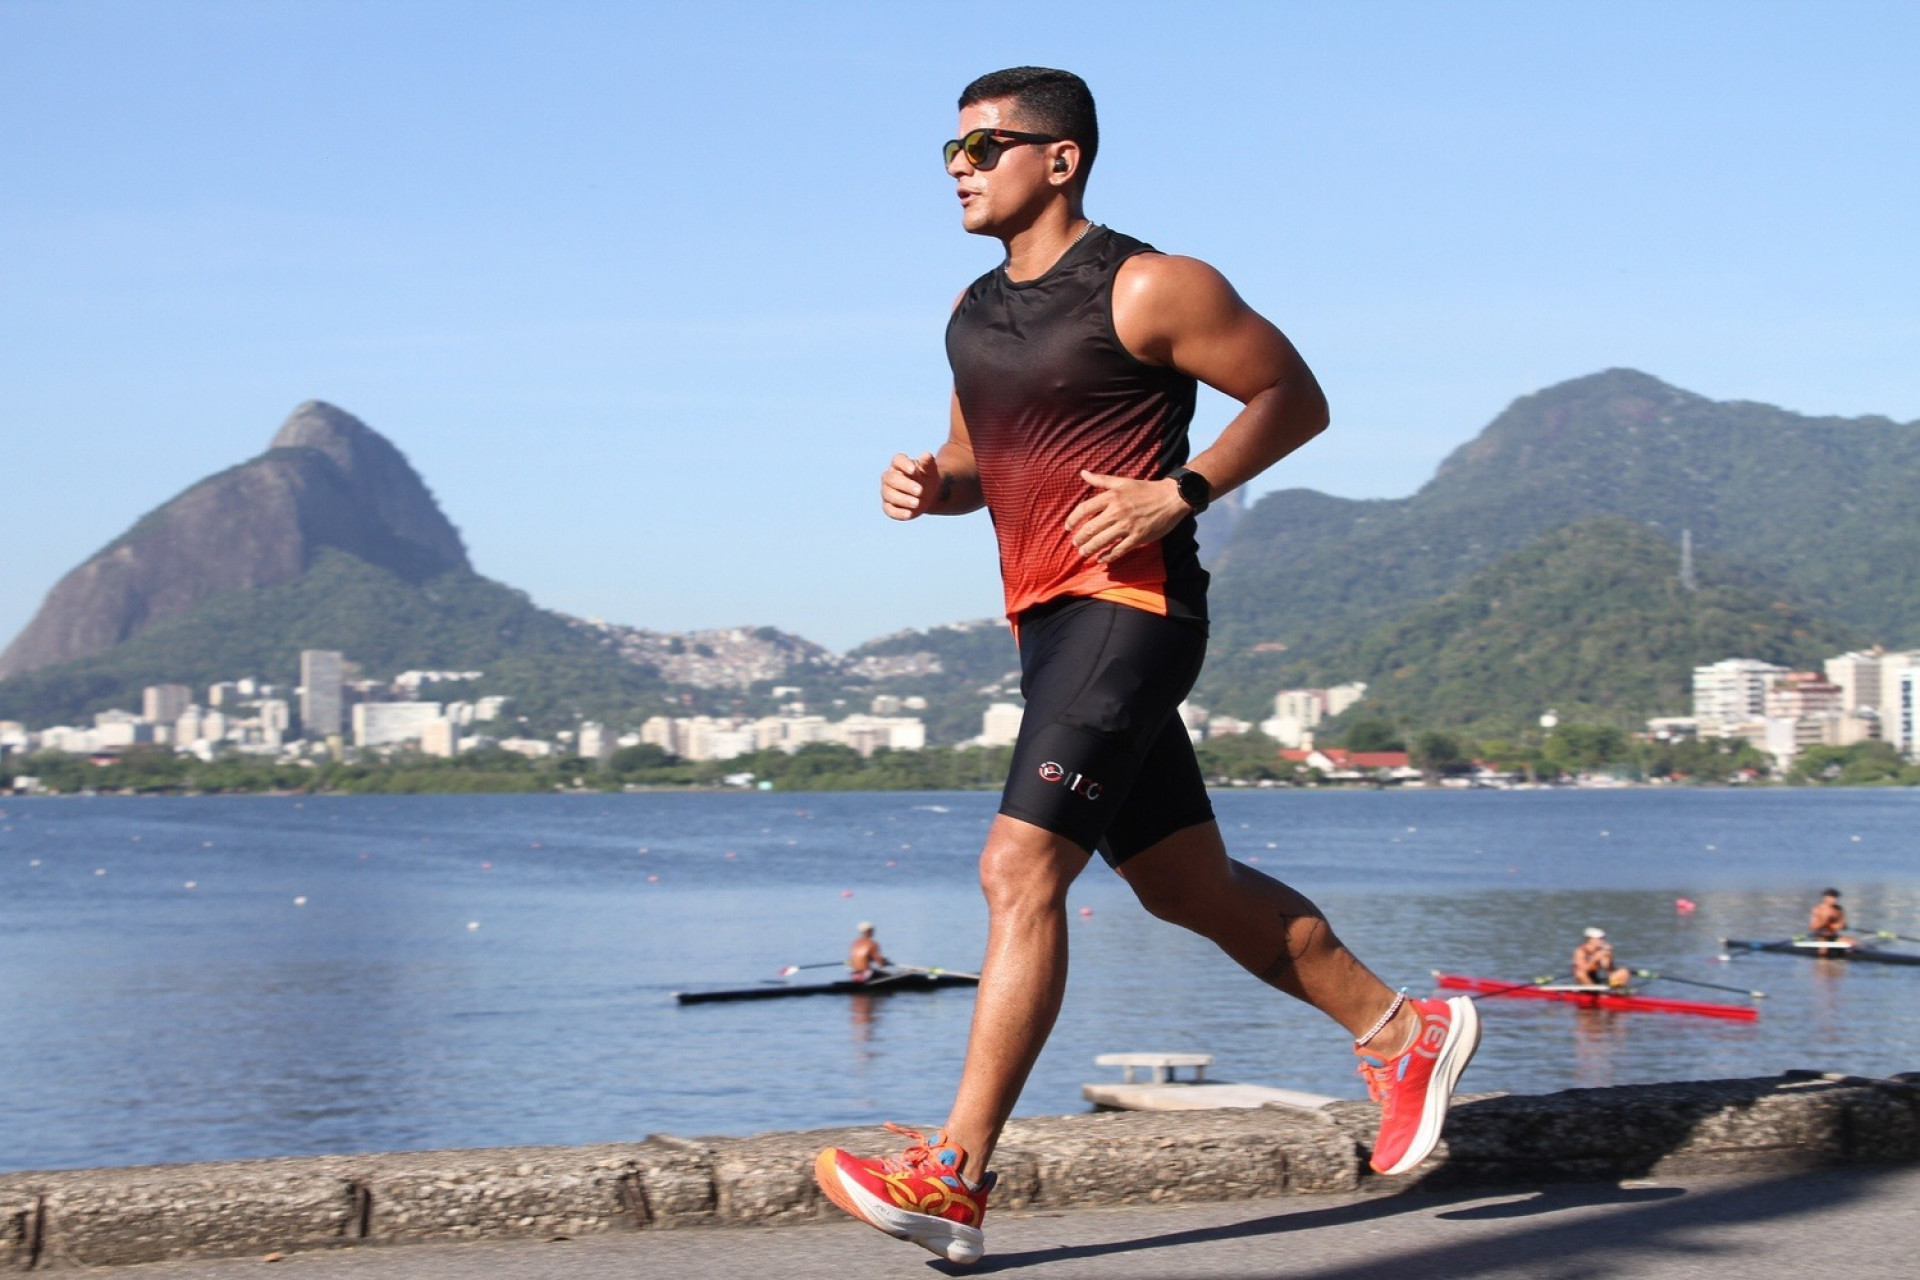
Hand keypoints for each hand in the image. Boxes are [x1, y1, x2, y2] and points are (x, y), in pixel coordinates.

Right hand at [881, 452, 941, 519]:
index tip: (914, 470)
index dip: (904, 465)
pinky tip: (910, 514)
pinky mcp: (888, 506)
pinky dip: (899, 513)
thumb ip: (928, 464)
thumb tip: (927, 455)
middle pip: (891, 479)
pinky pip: (889, 509)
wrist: (927, 495)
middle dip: (905, 485)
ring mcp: (887, 491)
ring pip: (889, 494)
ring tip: (917, 503)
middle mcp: (889, 477)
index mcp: (899, 464)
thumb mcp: (931, 472)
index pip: (897, 460)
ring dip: (903, 499)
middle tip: (920, 491)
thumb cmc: (927, 479)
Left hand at [1064, 470, 1189, 562]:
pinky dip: (1107, 557)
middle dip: (1079, 538)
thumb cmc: (1145, 489)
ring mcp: (1127, 526)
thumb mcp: (1122, 481)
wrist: (1170, 498)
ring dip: (1089, 549)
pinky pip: (1118, 550)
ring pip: (1101, 541)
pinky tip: (1100, 560)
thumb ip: (1101, 480)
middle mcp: (1117, 512)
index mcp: (1112, 497)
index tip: (1067, 527)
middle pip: (1090, 528)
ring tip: (1083, 553)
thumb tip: (1082, 473)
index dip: (1072, 519)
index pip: (1084, 509)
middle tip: (1075, 544)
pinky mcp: (1137, 538)